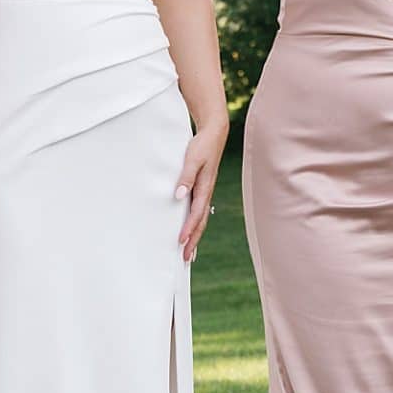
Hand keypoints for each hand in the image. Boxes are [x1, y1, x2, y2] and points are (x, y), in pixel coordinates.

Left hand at [175, 119, 226, 259]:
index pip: (196, 214)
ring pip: (200, 220)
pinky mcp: (201, 189)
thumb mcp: (193, 158)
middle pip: (200, 223)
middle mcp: (205, 193)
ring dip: (194, 237)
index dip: (188, 229)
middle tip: (186, 259)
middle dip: (193, 241)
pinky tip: (189, 232)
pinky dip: (194, 225)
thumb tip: (178, 196)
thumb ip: (186, 177)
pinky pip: (198, 212)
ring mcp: (204, 193)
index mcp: (204, 188)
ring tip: (189, 253)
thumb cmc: (202, 145)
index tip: (180, 242)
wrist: (213, 134)